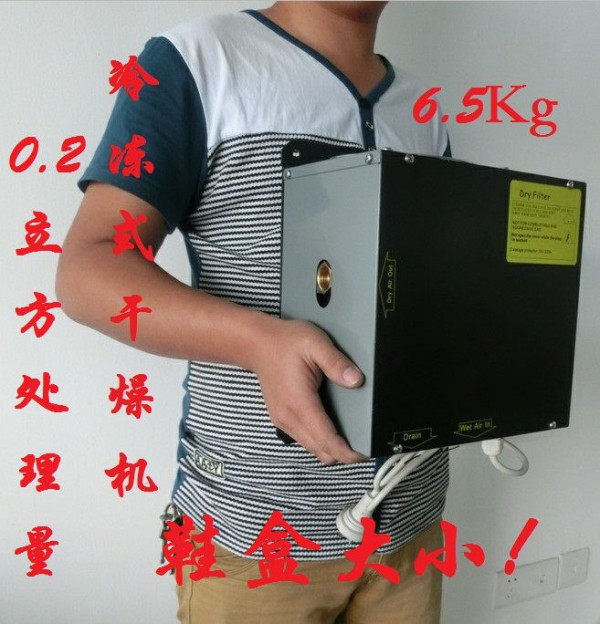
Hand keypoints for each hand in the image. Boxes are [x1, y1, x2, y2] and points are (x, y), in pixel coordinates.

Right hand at [252, 318, 365, 464]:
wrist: (258, 344)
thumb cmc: (286, 342)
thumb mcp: (315, 343)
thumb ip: (336, 362)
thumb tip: (357, 380)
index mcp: (299, 403)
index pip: (326, 440)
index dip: (347, 452)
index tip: (364, 453)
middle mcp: (289, 418)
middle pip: (321, 451)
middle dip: (343, 453)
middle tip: (363, 442)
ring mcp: (283, 421)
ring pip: (312, 448)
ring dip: (331, 448)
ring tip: (350, 435)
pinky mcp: (281, 419)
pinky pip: (305, 440)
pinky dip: (320, 440)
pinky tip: (331, 425)